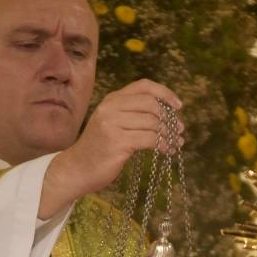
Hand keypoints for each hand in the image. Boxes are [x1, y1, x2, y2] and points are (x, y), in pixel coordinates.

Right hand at [40, 79, 183, 217]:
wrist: (77, 169)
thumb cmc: (99, 149)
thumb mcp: (113, 124)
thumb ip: (133, 114)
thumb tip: (168, 114)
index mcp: (112, 100)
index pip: (144, 86)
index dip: (165, 93)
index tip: (178, 106)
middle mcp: (111, 108)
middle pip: (151, 104)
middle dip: (170, 118)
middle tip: (179, 130)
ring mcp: (112, 124)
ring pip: (153, 123)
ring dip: (169, 134)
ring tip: (176, 143)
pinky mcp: (118, 142)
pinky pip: (150, 139)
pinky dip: (163, 145)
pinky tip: (167, 151)